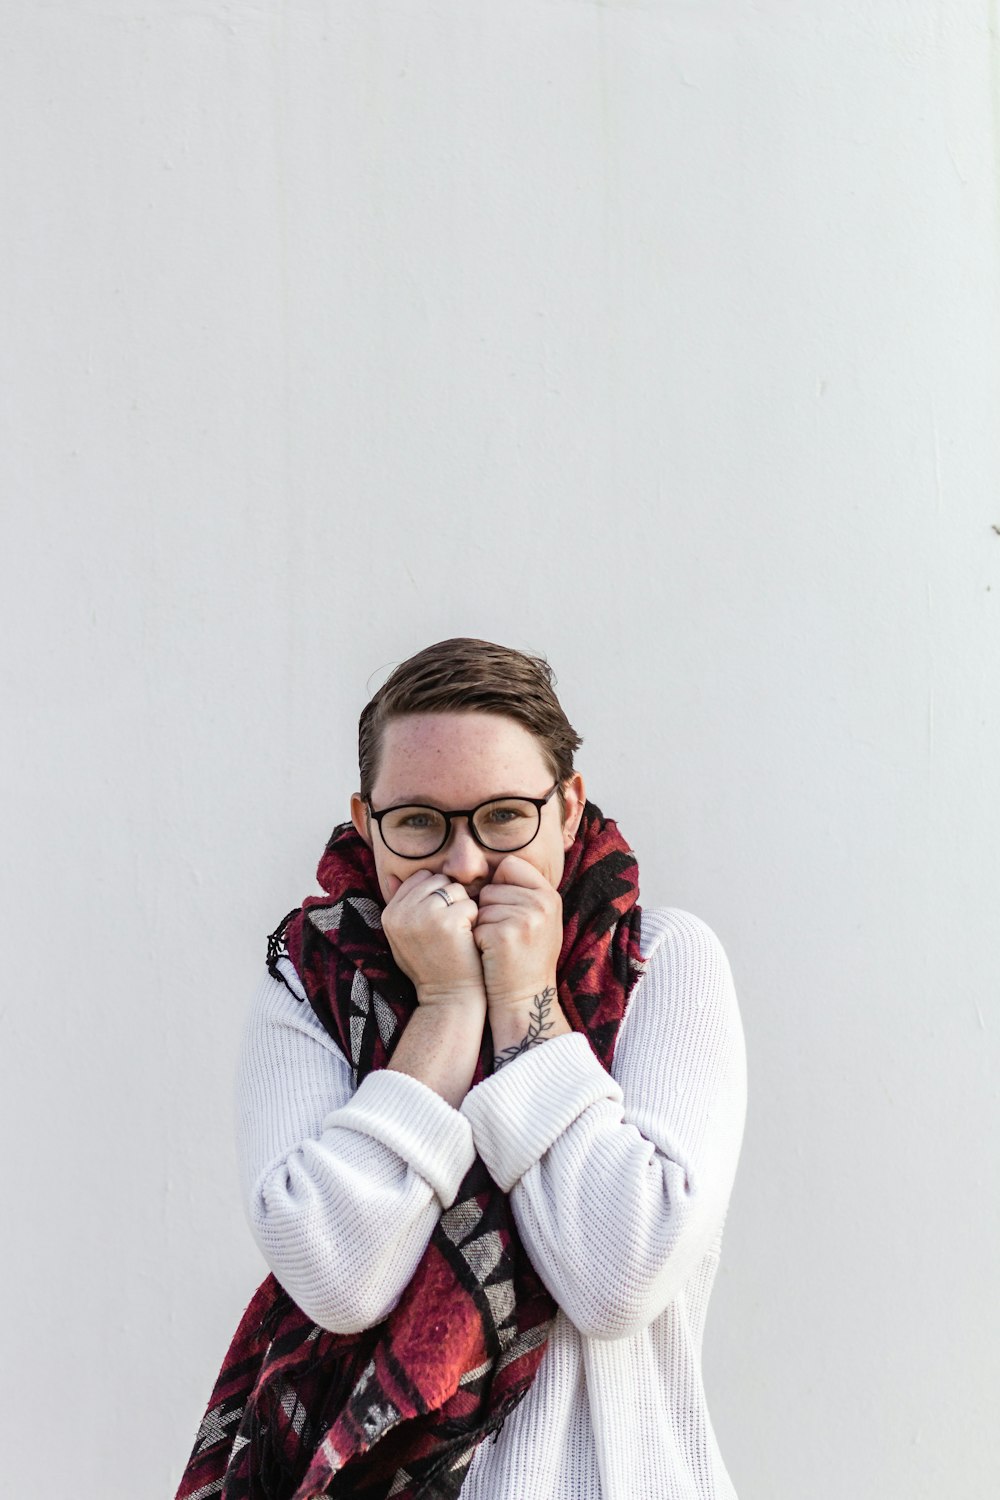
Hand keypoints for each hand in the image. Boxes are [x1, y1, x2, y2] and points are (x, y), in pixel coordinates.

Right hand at [381, 868, 485, 1006]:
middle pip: (439, 880)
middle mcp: (402, 912)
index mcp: (390, 913)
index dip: (436, 895)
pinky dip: (475, 920)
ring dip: (463, 908)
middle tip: (449, 930)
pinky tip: (466, 940)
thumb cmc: (430, 966)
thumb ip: (400, 906)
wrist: (447, 998)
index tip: (438, 922)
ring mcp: (423, 916)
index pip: (420, 878)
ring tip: (457, 935)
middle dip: (450, 900)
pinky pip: (470, 904)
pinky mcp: (448, 922)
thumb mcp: (404, 937)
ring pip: (455, 889)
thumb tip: (391, 875)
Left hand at [472, 855, 562, 1010]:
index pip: (511, 864)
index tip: (504, 907)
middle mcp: (541, 903)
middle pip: (492, 887)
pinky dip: (477, 940)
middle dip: (489, 910)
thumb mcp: (541, 921)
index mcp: (549, 896)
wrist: (527, 999)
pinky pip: (475, 924)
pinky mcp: (504, 934)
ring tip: (499, 946)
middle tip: (504, 936)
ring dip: (482, 926)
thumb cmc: (527, 960)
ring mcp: (524, 918)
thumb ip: (526, 894)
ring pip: (481, 906)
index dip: (500, 883)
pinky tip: (491, 956)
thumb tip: (497, 867)